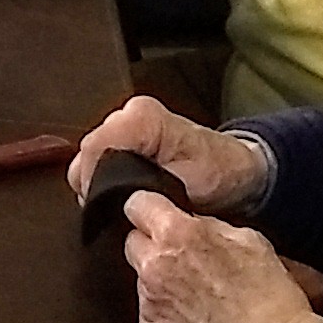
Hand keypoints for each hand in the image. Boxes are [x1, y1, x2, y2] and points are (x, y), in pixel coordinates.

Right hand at [66, 95, 269, 214]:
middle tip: (118, 210)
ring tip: (125, 203)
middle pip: (87, 153)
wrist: (235, 172)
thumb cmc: (218, 174)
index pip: (94, 147)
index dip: (93, 180)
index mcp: (142, 117)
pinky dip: (105, 180)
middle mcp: (128, 113)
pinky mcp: (123, 137)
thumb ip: (147, 183)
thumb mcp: (187, 182)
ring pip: (89, 157)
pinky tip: (124, 194)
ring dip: (100, 183)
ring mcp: (124, 124)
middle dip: (96, 185)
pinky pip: (98, 160)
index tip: (104, 206)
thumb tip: (113, 194)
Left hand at [122, 199, 322, 322]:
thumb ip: (209, 225)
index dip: (151, 209)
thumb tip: (192, 223)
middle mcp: (154, 268)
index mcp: (177, 235)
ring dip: (162, 283)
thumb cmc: (270, 302)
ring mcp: (148, 304)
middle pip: (133, 242)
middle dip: (155, 247)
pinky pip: (149, 314)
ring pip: (142, 280)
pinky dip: (166, 315)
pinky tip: (196, 321)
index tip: (157, 215)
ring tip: (198, 298)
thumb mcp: (250, 240)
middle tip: (185, 260)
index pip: (137, 204)